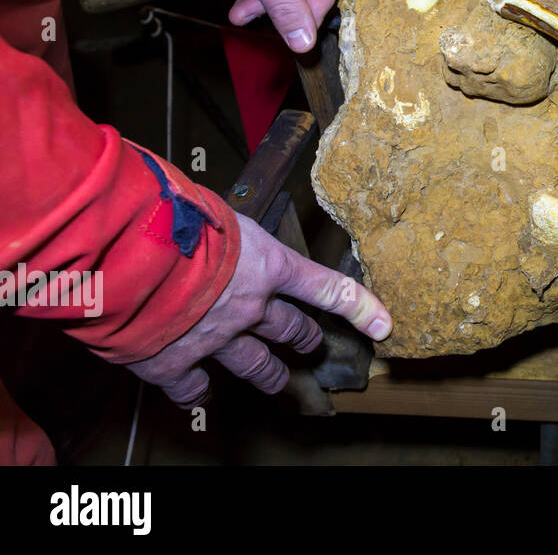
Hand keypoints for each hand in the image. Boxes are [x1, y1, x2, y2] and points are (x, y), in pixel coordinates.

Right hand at [125, 212, 390, 407]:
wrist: (128, 256)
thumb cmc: (169, 217)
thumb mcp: (212, 205)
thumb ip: (222, 223)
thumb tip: (202, 213)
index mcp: (267, 265)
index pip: (327, 287)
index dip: (360, 307)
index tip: (385, 325)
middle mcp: (249, 307)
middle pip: (290, 329)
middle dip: (304, 337)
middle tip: (312, 343)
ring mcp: (215, 339)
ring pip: (255, 365)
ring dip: (269, 374)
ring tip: (277, 381)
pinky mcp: (173, 363)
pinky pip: (193, 388)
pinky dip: (197, 393)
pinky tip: (200, 395)